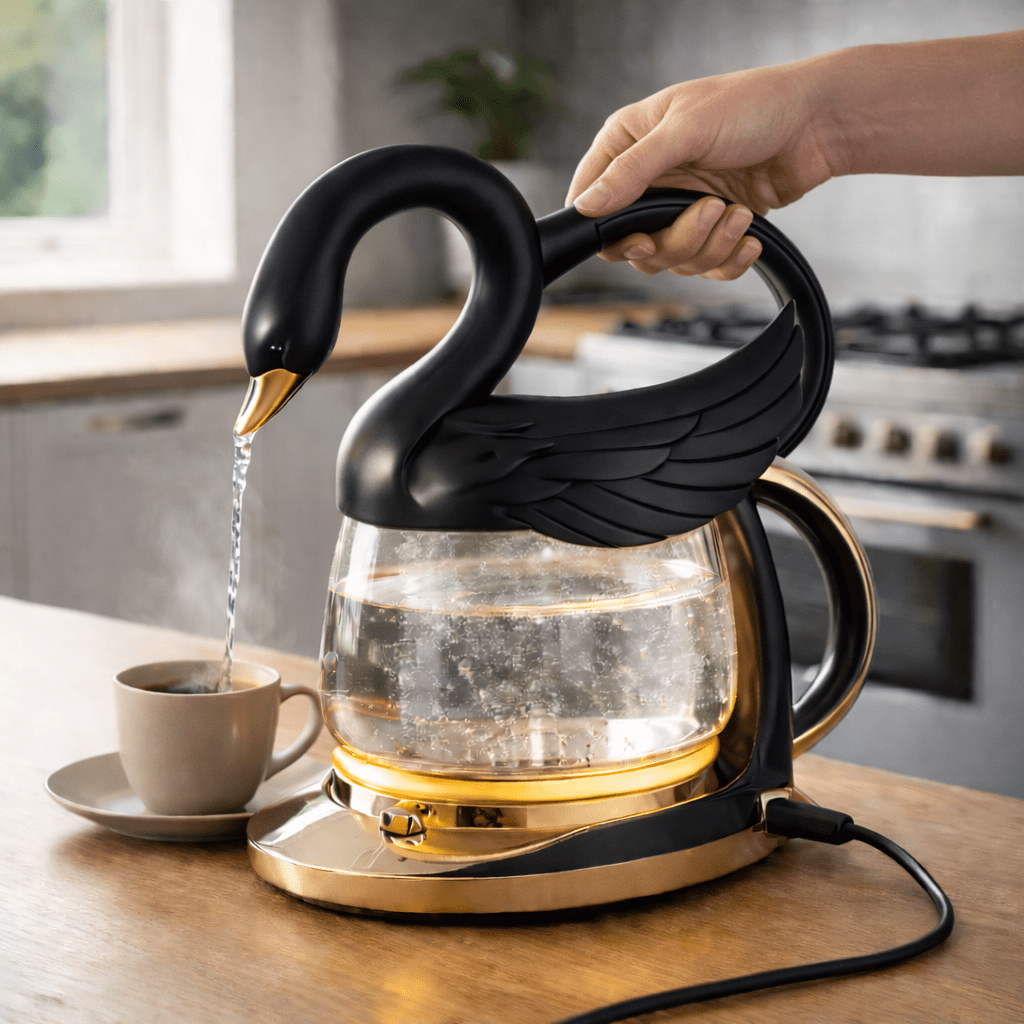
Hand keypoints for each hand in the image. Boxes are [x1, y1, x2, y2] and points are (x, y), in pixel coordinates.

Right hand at [565, 58, 837, 279]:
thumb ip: (631, 171)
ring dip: (711, 245)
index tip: (640, 238)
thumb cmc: (753, 105)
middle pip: (636, 246)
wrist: (815, 124)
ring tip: (738, 212)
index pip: (591, 201)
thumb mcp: (684, 130)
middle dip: (676, 240)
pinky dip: (729, 259)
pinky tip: (749, 236)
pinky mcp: (713, 227)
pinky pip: (707, 267)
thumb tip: (586, 206)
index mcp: (629, 144)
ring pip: (673, 260)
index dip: (608, 231)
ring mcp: (681, 206)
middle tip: (709, 210)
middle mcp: (651, 179)